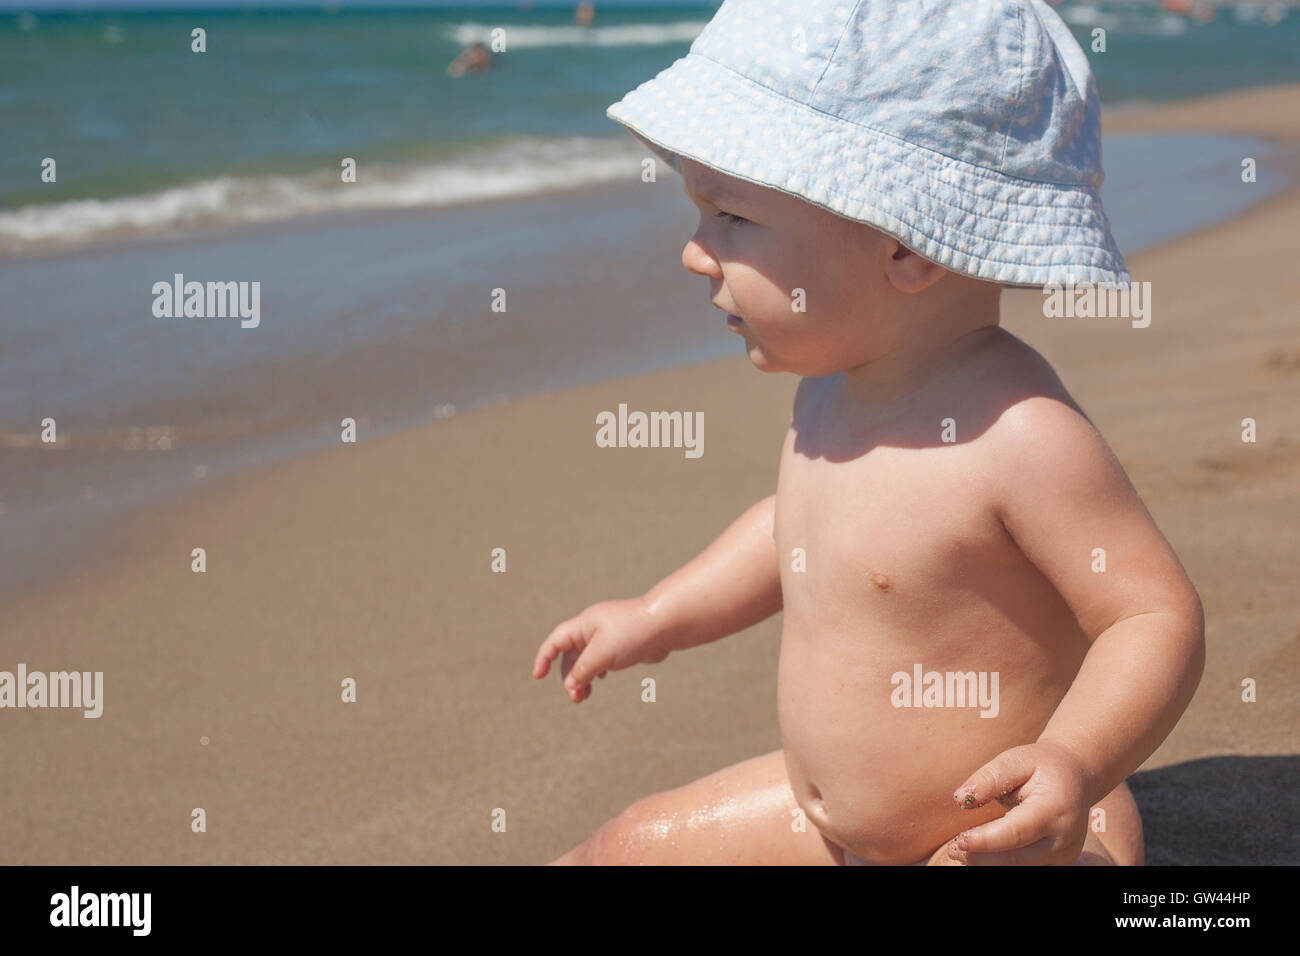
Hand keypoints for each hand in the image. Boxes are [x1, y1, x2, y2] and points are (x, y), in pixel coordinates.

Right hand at [531, 597, 668, 702]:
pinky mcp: (621, 645)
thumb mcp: (602, 654)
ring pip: (586, 660)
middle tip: (576, 697)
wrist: (666, 625)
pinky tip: (598, 680)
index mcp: (584, 625)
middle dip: (569, 677)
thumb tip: (570, 686)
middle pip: (570, 655)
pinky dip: (595, 673)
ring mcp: (607, 637)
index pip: (556, 641)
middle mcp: (593, 629)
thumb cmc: (633, 634)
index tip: (538, 677)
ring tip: (584, 697)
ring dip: (582, 678)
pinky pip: (601, 660)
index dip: (544, 658)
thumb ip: (583, 671)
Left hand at [947, 741, 1092, 864]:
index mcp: (1055, 809)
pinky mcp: (1060, 864)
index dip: (986, 840)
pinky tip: (981, 856)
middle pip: (1018, 859)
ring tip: (961, 853)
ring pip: (1023, 869)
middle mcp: (1065, 838)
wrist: (1076, 777)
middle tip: (954, 849)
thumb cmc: (1041, 766)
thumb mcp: (1016, 759)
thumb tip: (960, 799)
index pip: (1016, 832)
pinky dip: (1003, 865)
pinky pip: (1028, 869)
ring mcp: (1065, 856)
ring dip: (989, 865)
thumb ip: (989, 778)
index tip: (960, 839)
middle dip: (982, 858)